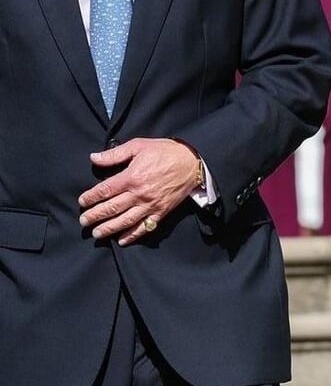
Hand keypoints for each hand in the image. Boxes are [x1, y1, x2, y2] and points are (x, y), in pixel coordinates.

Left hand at [78, 138, 201, 245]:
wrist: (193, 161)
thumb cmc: (166, 152)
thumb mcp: (140, 145)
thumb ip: (116, 154)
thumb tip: (94, 158)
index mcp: (132, 177)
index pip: (105, 190)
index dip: (91, 197)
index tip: (82, 202)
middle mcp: (139, 194)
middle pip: (111, 208)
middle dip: (94, 216)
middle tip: (83, 221)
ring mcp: (150, 205)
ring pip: (124, 221)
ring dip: (108, 229)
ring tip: (96, 233)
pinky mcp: (161, 212)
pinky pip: (144, 227)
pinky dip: (132, 235)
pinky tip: (121, 240)